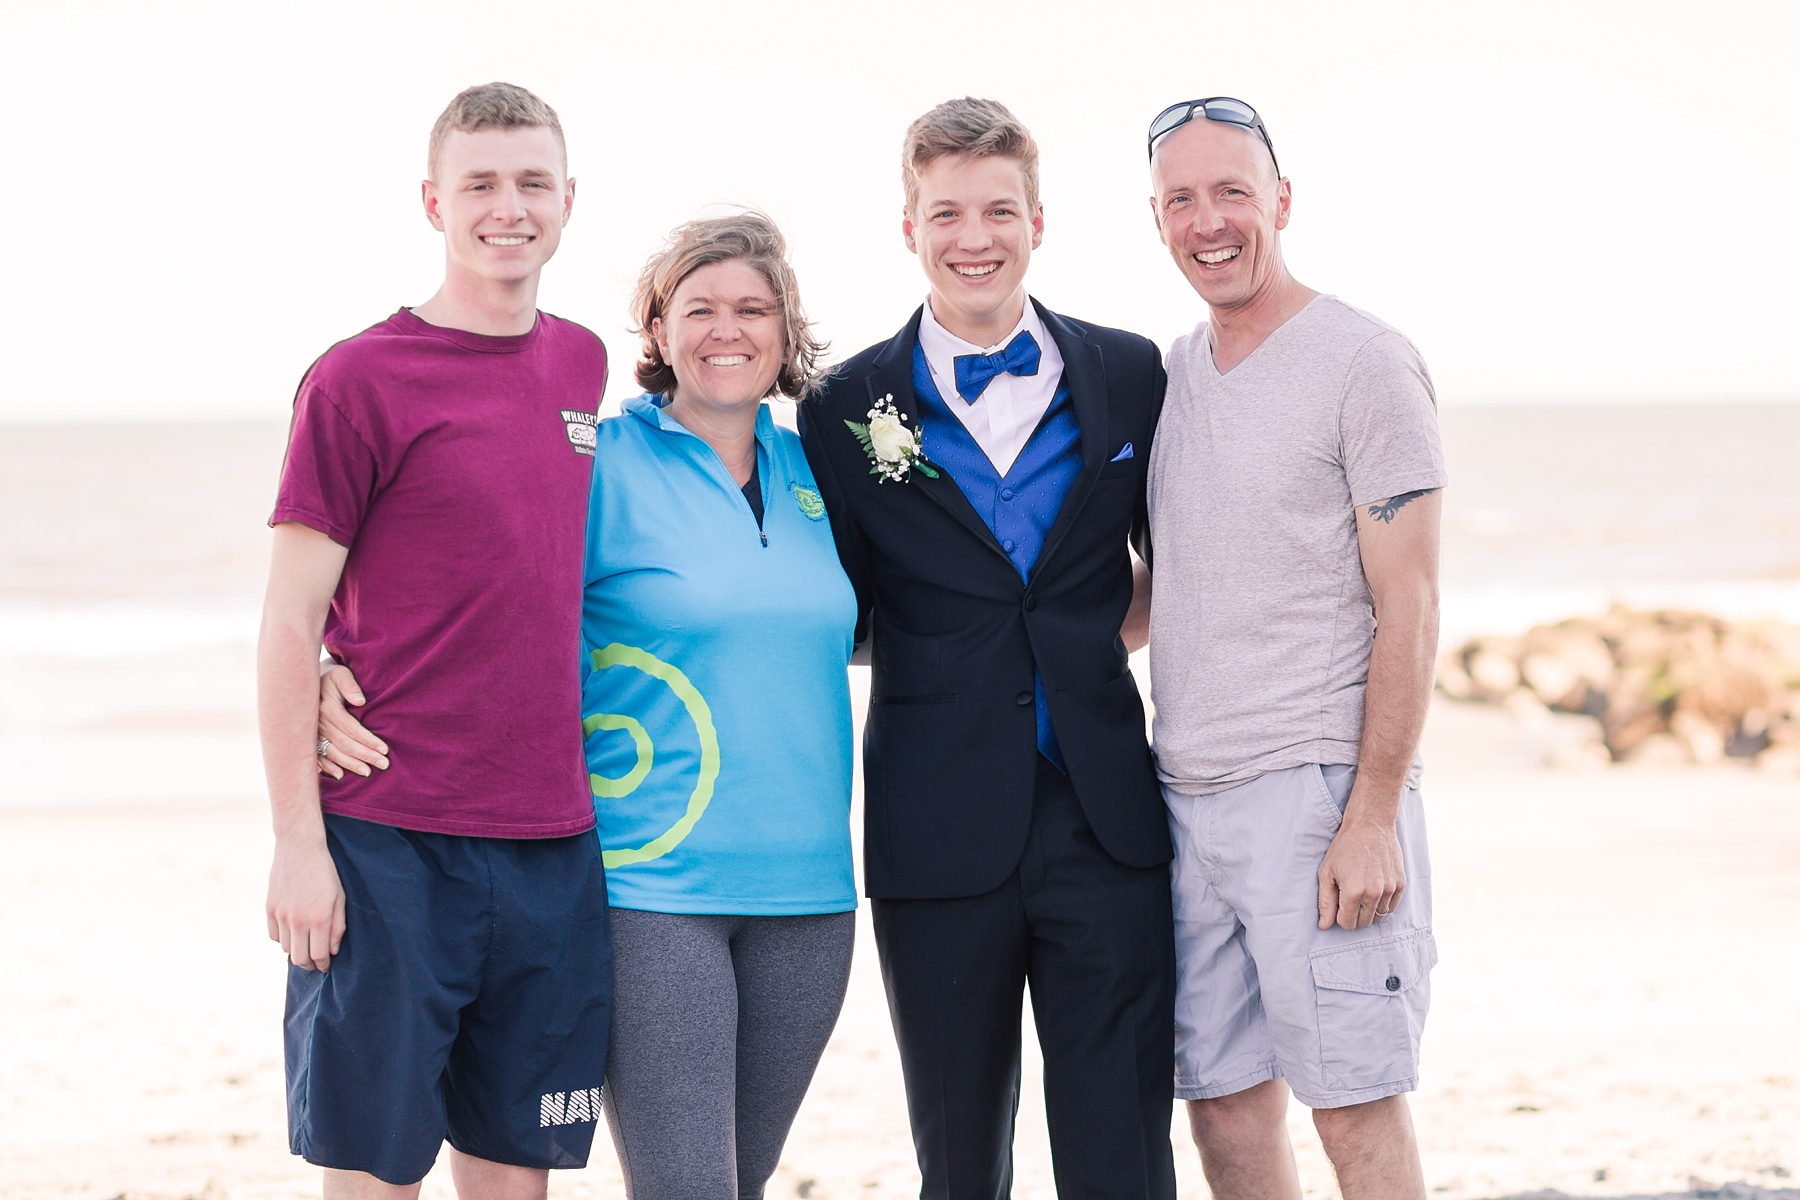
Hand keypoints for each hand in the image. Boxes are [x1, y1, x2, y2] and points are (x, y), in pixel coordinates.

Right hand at [266, 836, 346, 970]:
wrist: (300, 848)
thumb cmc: (325, 872)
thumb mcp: (339, 898)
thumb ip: (337, 926)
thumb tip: (333, 951)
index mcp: (319, 918)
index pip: (319, 955)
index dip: (323, 965)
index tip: (326, 966)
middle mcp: (298, 920)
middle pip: (300, 958)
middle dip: (310, 964)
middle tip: (316, 962)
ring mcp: (281, 915)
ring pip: (286, 948)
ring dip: (297, 951)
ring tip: (306, 945)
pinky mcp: (269, 909)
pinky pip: (274, 935)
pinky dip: (283, 939)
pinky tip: (293, 932)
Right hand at [315, 663, 387, 779]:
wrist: (308, 682)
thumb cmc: (332, 677)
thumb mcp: (341, 674)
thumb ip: (350, 685)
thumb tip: (360, 701)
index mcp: (326, 708)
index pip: (351, 728)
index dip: (368, 740)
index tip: (385, 749)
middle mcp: (317, 723)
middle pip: (344, 743)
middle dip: (365, 755)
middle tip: (383, 764)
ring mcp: (312, 733)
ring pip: (332, 752)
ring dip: (350, 764)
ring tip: (367, 772)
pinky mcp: (309, 739)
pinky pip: (317, 756)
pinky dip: (327, 767)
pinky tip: (340, 775)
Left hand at [1317, 812, 1405, 930]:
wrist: (1370, 824)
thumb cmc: (1344, 847)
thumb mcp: (1327, 872)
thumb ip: (1326, 902)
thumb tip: (1324, 926)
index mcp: (1353, 892)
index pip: (1347, 924)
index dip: (1340, 917)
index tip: (1339, 904)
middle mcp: (1374, 893)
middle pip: (1364, 923)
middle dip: (1354, 914)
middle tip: (1349, 895)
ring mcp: (1390, 889)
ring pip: (1379, 916)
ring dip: (1369, 909)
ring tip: (1362, 890)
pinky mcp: (1401, 884)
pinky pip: (1392, 907)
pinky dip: (1383, 903)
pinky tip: (1374, 888)